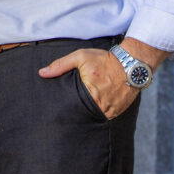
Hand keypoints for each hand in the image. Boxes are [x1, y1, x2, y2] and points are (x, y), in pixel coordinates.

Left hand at [38, 37, 167, 119]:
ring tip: (83, 110)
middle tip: (69, 111)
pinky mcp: (118, 112)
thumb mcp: (80, 57)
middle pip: (82, 113)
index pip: (71, 105)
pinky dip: (100, 113)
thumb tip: (42, 73)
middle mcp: (100, 104)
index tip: (59, 108)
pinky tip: (96, 108)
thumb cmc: (104, 60)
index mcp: (88, 91)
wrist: (132, 64)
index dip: (66, 106)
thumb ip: (60, 65)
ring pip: (94, 116)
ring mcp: (110, 110)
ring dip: (89, 113)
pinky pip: (106, 116)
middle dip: (76, 112)